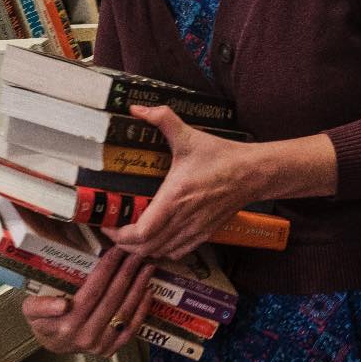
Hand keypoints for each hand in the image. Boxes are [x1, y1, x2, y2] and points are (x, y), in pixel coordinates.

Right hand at [20, 245, 155, 356]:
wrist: (53, 344)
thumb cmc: (43, 320)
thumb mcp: (30, 309)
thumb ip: (40, 305)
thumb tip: (62, 304)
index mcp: (66, 324)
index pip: (92, 292)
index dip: (106, 270)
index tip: (117, 251)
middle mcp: (85, 337)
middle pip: (111, 300)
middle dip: (126, 274)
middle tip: (136, 254)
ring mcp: (100, 345)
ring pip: (124, 312)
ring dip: (138, 288)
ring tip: (146, 268)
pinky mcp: (111, 350)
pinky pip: (131, 329)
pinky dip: (141, 309)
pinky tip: (148, 290)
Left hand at [105, 105, 253, 261]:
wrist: (252, 173)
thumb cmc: (221, 156)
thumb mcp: (189, 136)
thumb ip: (163, 119)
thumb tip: (136, 108)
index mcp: (174, 198)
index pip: (140, 233)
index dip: (119, 235)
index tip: (107, 224)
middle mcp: (183, 220)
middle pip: (145, 248)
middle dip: (124, 244)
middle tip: (113, 229)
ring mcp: (195, 230)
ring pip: (160, 252)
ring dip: (141, 249)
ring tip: (129, 236)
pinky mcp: (205, 234)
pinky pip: (177, 252)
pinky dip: (161, 250)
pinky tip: (156, 239)